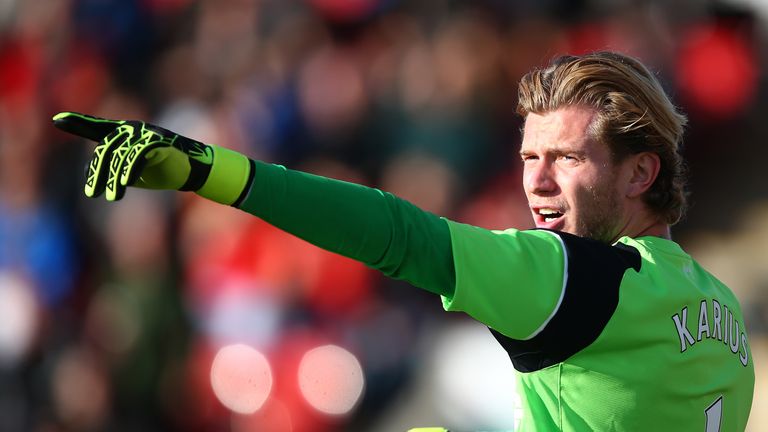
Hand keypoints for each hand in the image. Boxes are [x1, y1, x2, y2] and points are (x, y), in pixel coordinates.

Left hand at [52, 112, 252, 204]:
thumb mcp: (136, 172)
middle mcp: (134, 131)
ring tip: (112, 196)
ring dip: (114, 178)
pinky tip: (124, 184)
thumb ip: (117, 168)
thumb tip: (97, 176)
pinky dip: (129, 171)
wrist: (197, 171)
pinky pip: (136, 156)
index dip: (79, 122)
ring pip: (120, 155)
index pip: (99, 128)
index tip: (58, 119)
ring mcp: (146, 135)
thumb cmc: (166, 171)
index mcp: (127, 135)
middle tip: (93, 193)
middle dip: (98, 173)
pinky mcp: (157, 142)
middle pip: (106, 149)